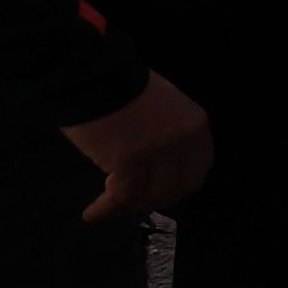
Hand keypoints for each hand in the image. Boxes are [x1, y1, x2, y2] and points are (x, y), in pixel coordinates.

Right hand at [63, 73, 212, 221]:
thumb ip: (169, 134)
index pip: (197, 170)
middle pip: (177, 188)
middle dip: (154, 200)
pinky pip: (121, 197)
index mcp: (195, 125)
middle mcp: (184, 140)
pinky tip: (93, 214)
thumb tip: (160, 168)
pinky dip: (106, 210)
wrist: (90, 73)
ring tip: (109, 208)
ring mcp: (158, 151)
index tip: (157, 192)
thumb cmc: (119, 86)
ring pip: (149, 196)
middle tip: (131, 203)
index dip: (177, 186)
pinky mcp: (129, 161)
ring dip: (128, 207)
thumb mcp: (162, 107)